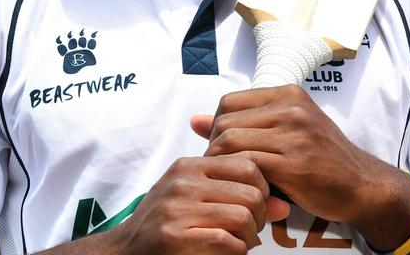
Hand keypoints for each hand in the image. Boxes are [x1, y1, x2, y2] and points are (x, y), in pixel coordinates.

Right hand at [100, 152, 290, 253]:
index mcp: (189, 166)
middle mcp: (183, 182)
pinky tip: (228, 252)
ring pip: (243, 216)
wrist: (125, 250)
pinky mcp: (175, 237)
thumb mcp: (195, 198)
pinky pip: (228, 241)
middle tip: (250, 230)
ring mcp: (177, 209)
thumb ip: (235, 194)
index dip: (262, 188)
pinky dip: (237, 251)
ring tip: (240, 242)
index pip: (247, 164)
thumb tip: (284, 205)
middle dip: (260, 216)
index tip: (254, 207)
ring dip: (251, 236)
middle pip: (251, 191)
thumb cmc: (166, 224)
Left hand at [192, 85, 409, 232]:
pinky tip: (247, 188)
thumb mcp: (285, 131)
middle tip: (222, 169)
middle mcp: (291, 108)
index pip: (228, 102)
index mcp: (288, 95)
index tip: (223, 148)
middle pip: (225, 121)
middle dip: (215, 147)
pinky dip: (239, 178)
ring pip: (231, 141)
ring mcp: (295, 134)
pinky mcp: (295, 163)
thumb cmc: (321, 159)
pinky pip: (247, 164)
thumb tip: (194, 121)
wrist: (363, 185)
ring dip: (223, 164)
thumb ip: (243, 124)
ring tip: (231, 179)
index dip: (217, 126)